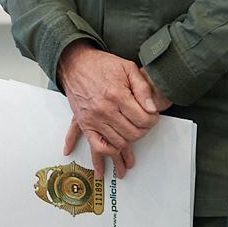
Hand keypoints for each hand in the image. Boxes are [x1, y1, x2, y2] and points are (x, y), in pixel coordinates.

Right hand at [56, 41, 165, 178]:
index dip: (153, 121)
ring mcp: (93, 119)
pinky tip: (106, 163)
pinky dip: (102, 155)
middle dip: (142, 133)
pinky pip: (95, 145)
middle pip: (132, 134)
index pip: (143, 120)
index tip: (153, 118)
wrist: (74, 63)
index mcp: (117, 95)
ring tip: (130, 155)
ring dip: (126, 149)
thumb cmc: (101, 65)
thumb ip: (143, 88)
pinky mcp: (84, 123)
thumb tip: (152, 109)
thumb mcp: (127, 68)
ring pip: (116, 143)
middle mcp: (104, 110)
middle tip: (144, 128)